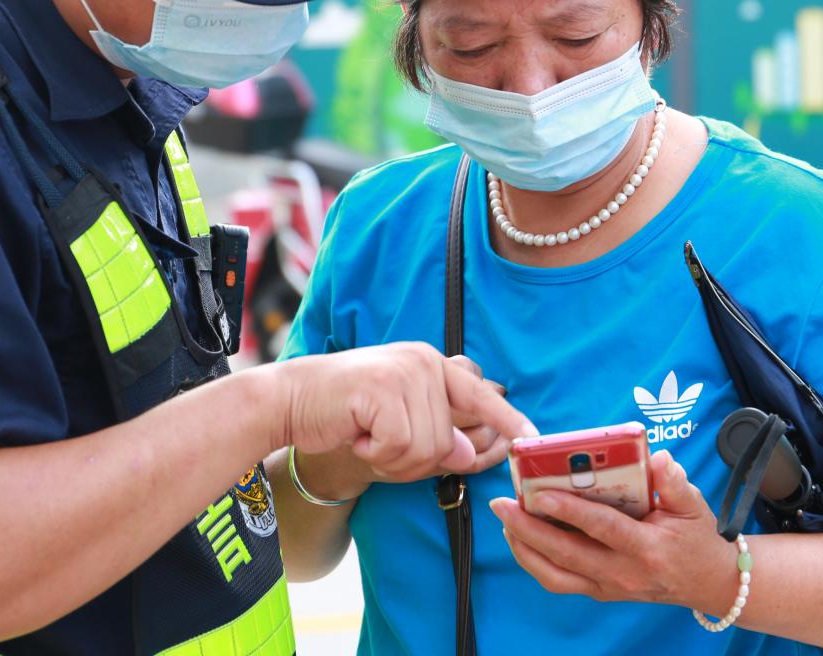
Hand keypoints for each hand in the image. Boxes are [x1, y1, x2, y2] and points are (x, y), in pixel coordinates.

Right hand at [279, 343, 535, 483]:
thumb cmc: (346, 418)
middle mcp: (423, 361)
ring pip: (427, 446)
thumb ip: (439, 440)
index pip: (479, 394)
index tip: (533, 438)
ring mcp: (404, 370)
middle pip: (448, 440)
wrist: (290, 401)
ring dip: (392, 459)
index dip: (507, 419)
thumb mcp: (400, 428)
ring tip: (365, 438)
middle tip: (378, 447)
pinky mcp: (383, 387)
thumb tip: (471, 453)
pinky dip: (375, 453)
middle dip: (413, 461)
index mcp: (432, 365)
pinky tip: (355, 436)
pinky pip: (400, 445)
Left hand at [488, 449, 736, 613]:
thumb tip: (658, 458)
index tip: (541, 494)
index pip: (602, 528)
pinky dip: (534, 561)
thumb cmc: (696, 537)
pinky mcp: (600, 592)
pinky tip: (521, 537)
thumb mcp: (694, 505)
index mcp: (646, 548)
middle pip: (566, 554)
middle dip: (527, 529)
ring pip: (554, 575)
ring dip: (524, 548)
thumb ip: (674, 482)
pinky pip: (559, 581)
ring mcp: (609, 587)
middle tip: (501, 504)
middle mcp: (623, 573)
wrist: (707, 583)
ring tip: (505, 519)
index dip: (570, 512)